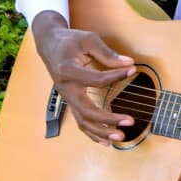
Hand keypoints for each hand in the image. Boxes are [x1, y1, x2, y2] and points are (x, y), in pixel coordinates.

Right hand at [31, 10, 136, 145]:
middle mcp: (66, 88)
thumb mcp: (88, 40)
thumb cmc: (69, 41)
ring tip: (120, 136)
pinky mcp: (70, 101)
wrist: (49, 44)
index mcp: (68, 71)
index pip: (97, 80)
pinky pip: (80, 122)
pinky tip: (106, 141)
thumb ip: (108, 53)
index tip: (132, 70)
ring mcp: (67, 97)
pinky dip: (93, 133)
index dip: (116, 76)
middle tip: (130, 120)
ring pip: (83, 121)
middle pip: (88, 111)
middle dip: (109, 119)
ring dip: (102, 131)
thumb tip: (129, 63)